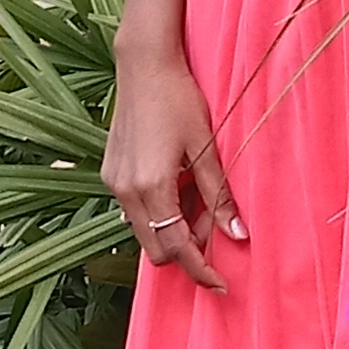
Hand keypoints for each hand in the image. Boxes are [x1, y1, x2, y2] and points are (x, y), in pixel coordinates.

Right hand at [103, 45, 243, 289]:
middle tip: (215, 228)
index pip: (176, 248)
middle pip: (155, 250)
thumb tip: (238, 234)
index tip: (220, 283)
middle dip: (185, 251)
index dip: (199, 270)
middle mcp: (126, 191)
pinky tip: (177, 188)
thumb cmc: (179, 99)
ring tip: (198, 202)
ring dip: (171, 230)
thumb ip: (219, 195)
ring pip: (144, 231)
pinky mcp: (110, 173)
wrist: (144, 64)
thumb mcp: (206, 147)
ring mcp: (114, 183)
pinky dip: (157, 212)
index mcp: (153, 187)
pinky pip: (134, 210)